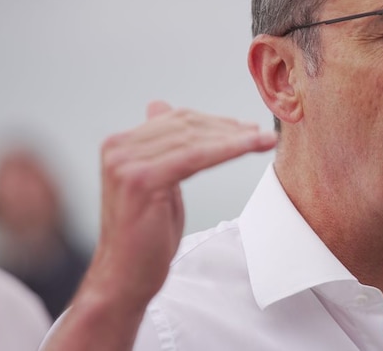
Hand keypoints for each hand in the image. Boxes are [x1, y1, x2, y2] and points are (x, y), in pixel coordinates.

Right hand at [87, 101, 276, 309]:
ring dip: (235, 138)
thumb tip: (159, 106)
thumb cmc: (144, 236)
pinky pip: (196, 157)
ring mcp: (127, 163)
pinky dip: (228, 149)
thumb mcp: (155, 182)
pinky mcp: (142, 180)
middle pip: (186, 125)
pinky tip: (251, 146)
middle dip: (228, 128)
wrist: (124, 277)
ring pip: (195, 139)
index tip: (246, 127)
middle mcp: (118, 148)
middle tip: (261, 133)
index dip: (215, 122)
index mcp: (119, 144)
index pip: (176, 120)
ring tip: (264, 139)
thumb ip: (159, 148)